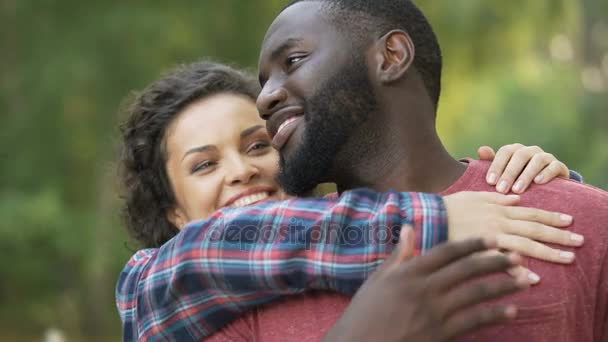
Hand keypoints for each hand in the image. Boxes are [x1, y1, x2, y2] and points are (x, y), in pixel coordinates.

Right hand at [323, 227, 528, 341]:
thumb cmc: (365, 313)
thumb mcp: (377, 279)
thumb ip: (398, 255)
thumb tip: (408, 228)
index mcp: (408, 272)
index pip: (447, 252)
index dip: (472, 244)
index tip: (493, 238)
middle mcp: (424, 288)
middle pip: (467, 269)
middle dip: (495, 261)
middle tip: (518, 255)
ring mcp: (434, 312)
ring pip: (476, 293)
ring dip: (503, 285)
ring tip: (525, 280)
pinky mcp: (441, 333)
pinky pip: (474, 321)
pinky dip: (494, 315)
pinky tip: (510, 310)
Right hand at [444, 192, 583, 282]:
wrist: (427, 218)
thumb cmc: (449, 207)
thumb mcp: (473, 196)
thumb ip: (496, 198)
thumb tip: (516, 197)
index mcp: (497, 210)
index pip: (530, 214)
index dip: (551, 217)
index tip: (569, 221)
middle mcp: (498, 224)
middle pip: (533, 230)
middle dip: (558, 235)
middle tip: (579, 241)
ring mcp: (490, 239)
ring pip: (524, 246)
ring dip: (548, 253)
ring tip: (568, 258)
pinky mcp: (479, 254)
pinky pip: (502, 263)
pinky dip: (518, 271)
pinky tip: (533, 278)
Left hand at [478, 144, 568, 193]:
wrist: (545, 187)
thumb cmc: (517, 179)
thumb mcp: (504, 173)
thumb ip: (492, 162)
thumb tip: (481, 150)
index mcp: (515, 150)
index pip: (504, 152)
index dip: (497, 166)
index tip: (490, 182)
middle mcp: (530, 150)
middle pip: (519, 156)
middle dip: (509, 173)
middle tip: (501, 189)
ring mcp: (545, 157)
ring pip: (537, 160)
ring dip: (526, 175)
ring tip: (517, 190)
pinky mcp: (559, 166)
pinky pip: (554, 166)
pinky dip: (546, 173)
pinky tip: (538, 182)